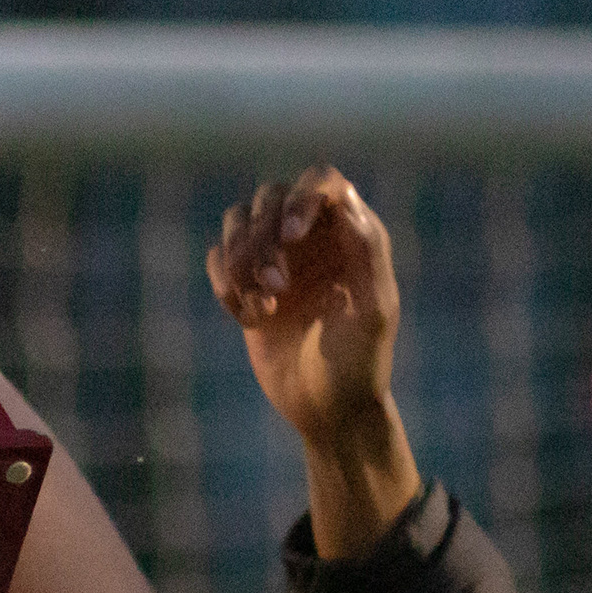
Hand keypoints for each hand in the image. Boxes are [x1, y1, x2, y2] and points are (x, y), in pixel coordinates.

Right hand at [207, 168, 398, 441]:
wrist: (328, 410)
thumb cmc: (359, 362)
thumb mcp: (373, 310)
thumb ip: (367, 251)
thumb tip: (345, 197)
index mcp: (350, 234)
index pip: (321, 182)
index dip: (300, 197)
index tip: (291, 235)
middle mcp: (312, 237)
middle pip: (271, 196)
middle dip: (263, 237)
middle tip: (277, 288)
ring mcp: (277, 258)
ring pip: (238, 220)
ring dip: (240, 258)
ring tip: (261, 306)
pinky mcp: (247, 284)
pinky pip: (218, 258)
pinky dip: (225, 284)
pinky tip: (248, 320)